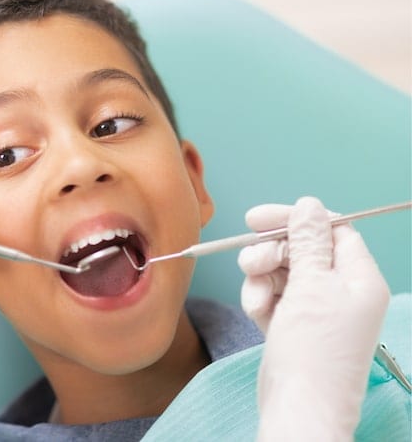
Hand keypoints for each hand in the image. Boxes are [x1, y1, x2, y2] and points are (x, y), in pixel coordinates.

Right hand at [238, 197, 389, 440]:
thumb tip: (309, 204)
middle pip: (303, 250)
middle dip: (272, 253)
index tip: (257, 219)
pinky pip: (272, 296)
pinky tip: (258, 313)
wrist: (298, 407)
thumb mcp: (311, 285)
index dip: (296, 220)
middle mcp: (341, 291)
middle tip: (251, 262)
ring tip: (257, 297)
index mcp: (360, 278)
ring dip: (261, 278)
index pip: (333, 230)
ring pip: (281, 272)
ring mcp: (316, 309)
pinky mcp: (293, 324)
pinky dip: (260, 299)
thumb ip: (308, 241)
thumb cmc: (313, 348)